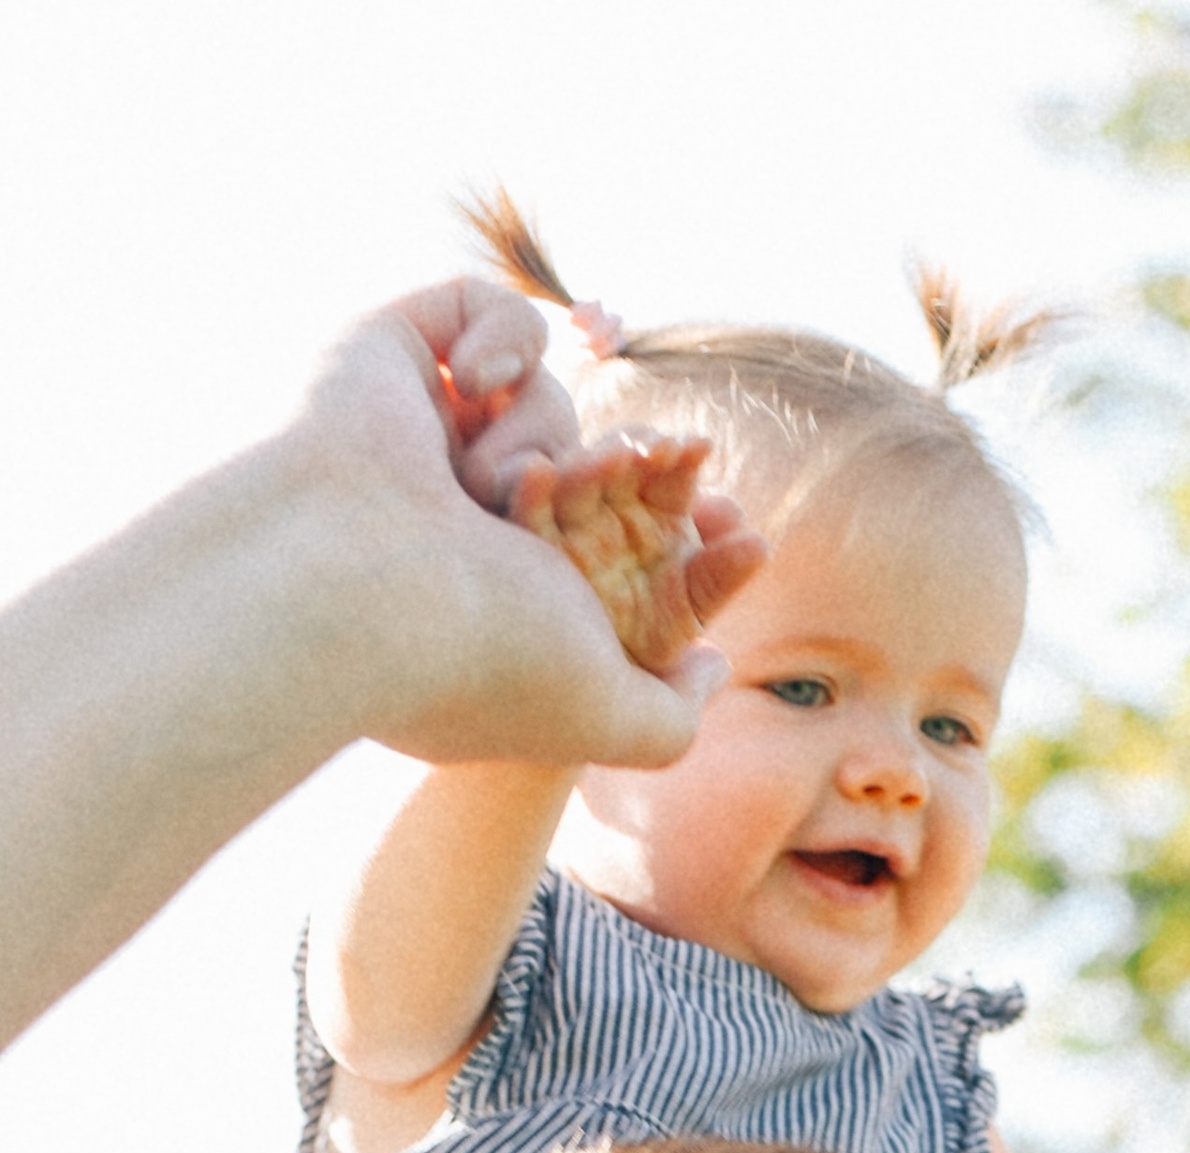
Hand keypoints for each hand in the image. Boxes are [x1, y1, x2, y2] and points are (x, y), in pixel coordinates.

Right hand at [276, 283, 762, 767]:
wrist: (367, 583)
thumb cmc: (488, 654)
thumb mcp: (616, 721)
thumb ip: (675, 714)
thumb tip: (707, 664)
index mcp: (507, 598)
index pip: (613, 548)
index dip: (678, 538)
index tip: (737, 531)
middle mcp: (460, 517)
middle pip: (590, 467)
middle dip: (624, 473)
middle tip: (640, 476)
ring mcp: (420, 435)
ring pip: (546, 398)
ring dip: (544, 433)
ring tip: (495, 485)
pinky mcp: (391, 355)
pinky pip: (485, 309)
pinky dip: (505, 339)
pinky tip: (478, 387)